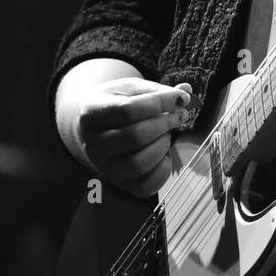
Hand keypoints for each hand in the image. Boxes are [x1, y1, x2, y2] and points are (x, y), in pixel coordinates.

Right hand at [75, 78, 192, 197]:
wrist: (93, 129)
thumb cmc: (115, 105)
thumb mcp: (130, 90)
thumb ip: (156, 91)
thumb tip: (184, 93)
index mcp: (91, 114)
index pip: (128, 110)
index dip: (160, 103)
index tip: (180, 98)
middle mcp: (93, 144)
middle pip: (134, 137)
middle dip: (164, 124)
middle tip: (176, 116)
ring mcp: (105, 167)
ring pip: (138, 164)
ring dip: (162, 146)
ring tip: (166, 134)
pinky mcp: (120, 184)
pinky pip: (146, 186)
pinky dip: (163, 169)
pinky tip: (164, 154)